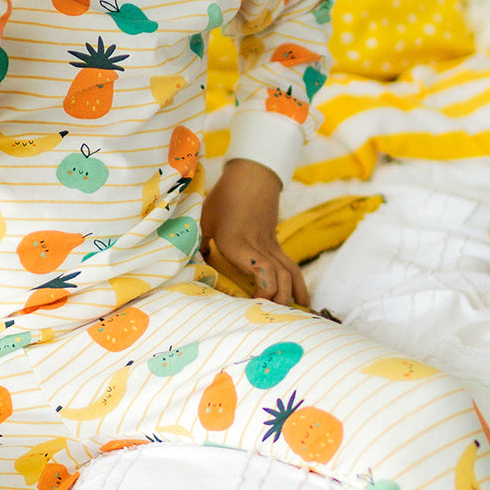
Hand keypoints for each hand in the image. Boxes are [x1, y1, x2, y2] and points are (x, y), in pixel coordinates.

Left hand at [200, 158, 309, 305]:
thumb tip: (189, 264)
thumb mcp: (204, 218)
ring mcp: (272, 245)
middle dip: (280, 299)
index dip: (264, 288)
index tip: (256, 301)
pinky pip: (291, 266)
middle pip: (281, 277)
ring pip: (291, 273)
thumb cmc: (224, 197)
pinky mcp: (276, 244)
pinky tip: (300, 299)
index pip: (262, 269)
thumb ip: (197, 243)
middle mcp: (259, 247)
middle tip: (269, 314)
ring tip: (296, 314)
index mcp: (238, 242)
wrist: (252, 175)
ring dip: (295, 294)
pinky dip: (297, 284)